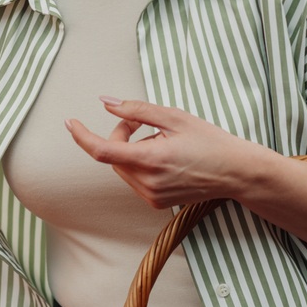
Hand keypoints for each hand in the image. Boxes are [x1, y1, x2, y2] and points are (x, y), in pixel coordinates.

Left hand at [65, 98, 275, 210]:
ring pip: (122, 168)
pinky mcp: (156, 203)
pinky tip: (166, 159)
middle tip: (143, 122)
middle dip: (120, 135)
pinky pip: (135, 179)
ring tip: (161, 141)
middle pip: (113, 156)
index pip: (102, 151)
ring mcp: (151, 196)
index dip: (82, 136)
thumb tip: (106, 103)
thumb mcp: (174, 117)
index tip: (71, 122)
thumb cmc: (209, 141)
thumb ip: (136, 110)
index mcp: (151, 160)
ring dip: (131, 150)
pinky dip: (141, 164)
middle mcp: (148, 183)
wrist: (235, 172)